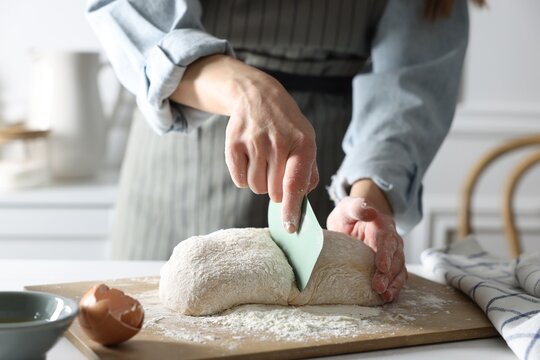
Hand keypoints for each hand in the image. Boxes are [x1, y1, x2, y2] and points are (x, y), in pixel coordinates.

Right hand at [169, 55, 317, 231]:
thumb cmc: (287, 126)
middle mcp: (278, 143)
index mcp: (302, 144)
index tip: (289, 228)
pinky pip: (239, 180)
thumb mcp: (306, 140)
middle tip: (276, 171)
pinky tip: (250, 160)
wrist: (257, 96)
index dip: (292, 209)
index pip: (295, 184)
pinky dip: (244, 177)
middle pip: (274, 192)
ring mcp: (254, 142)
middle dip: (276, 190)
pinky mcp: (233, 144)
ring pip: (256, 188)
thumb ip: (308, 172)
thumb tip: (301, 203)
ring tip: (264, 163)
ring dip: (261, 183)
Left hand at [327, 196, 406, 301]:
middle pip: (395, 257)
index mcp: (383, 225)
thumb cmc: (350, 214)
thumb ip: (357, 208)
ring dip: (393, 284)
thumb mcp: (349, 207)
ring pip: (399, 269)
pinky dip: (394, 287)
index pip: (387, 239)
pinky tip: (388, 297)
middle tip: (379, 287)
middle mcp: (392, 240)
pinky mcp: (390, 264)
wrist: (355, 220)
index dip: (385, 253)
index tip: (381, 267)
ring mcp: (393, 253)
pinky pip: (396, 277)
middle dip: (388, 274)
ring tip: (385, 296)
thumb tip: (370, 211)